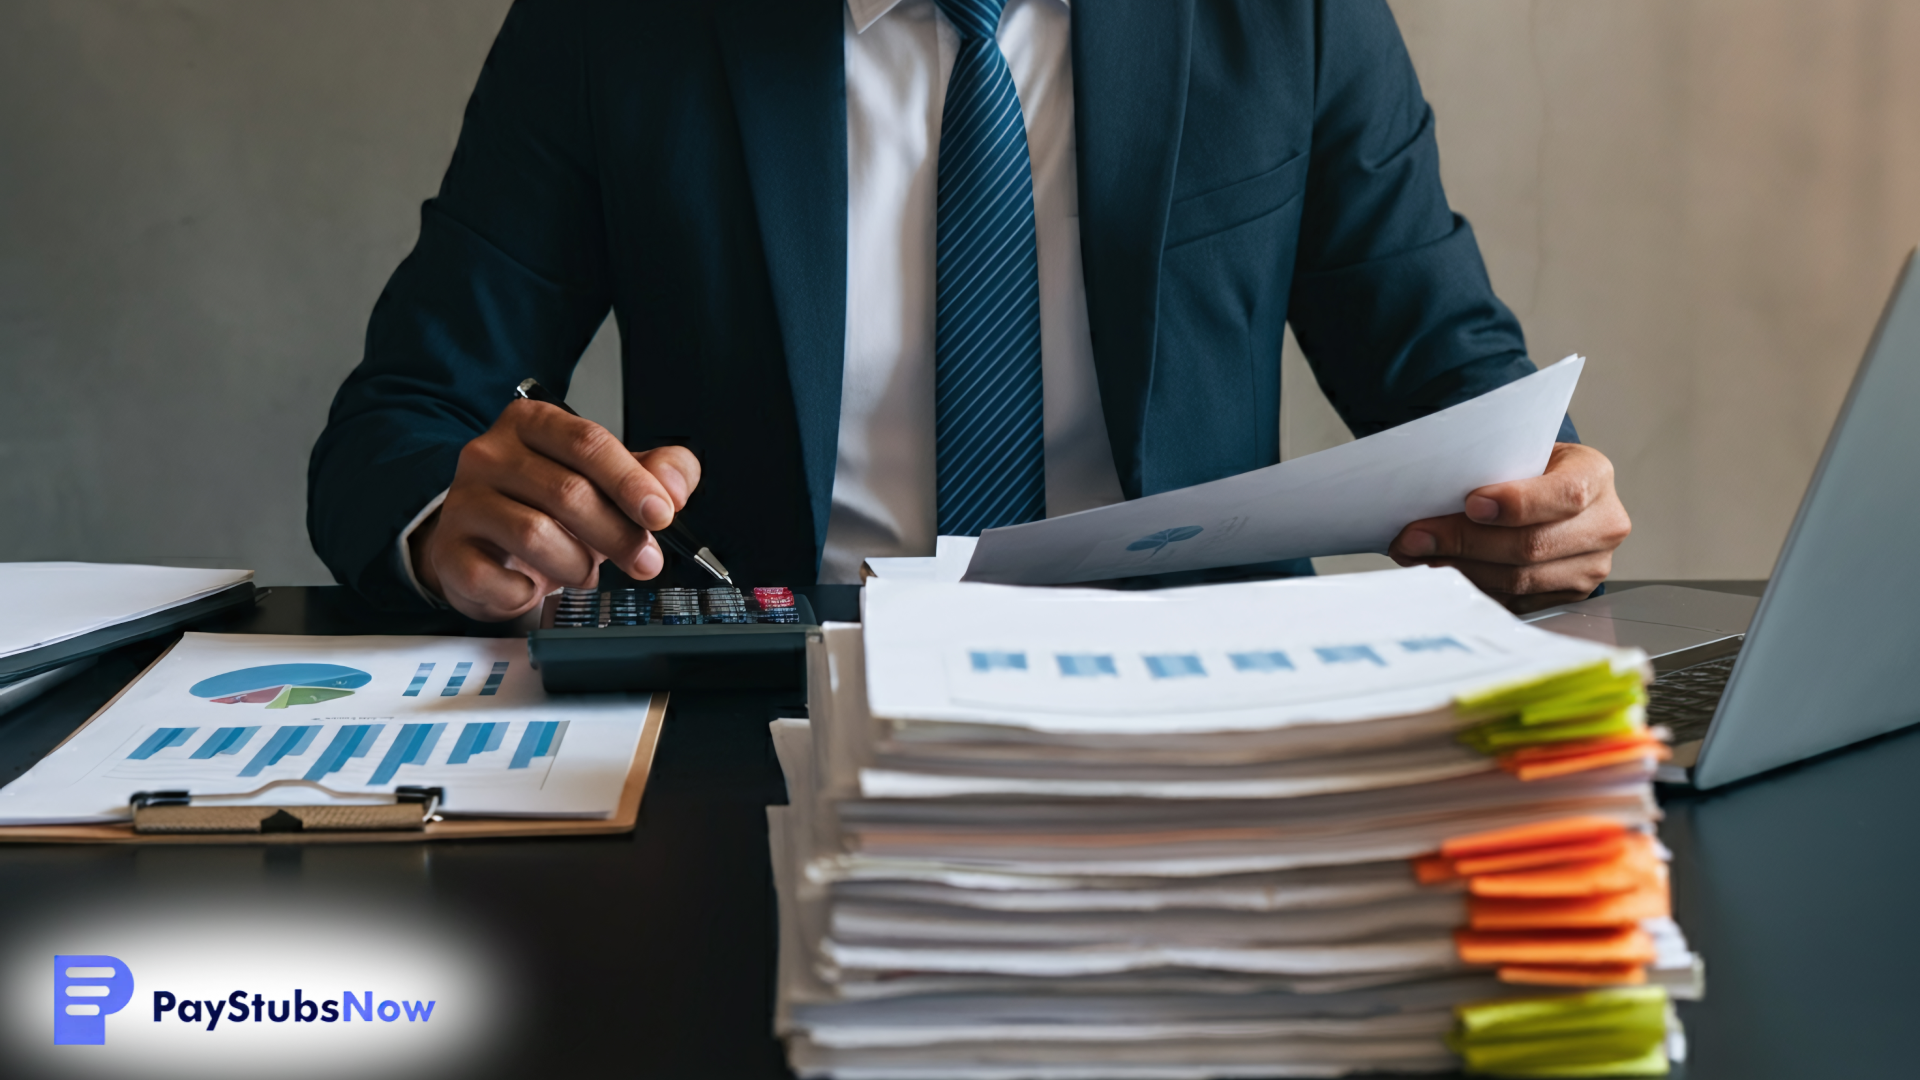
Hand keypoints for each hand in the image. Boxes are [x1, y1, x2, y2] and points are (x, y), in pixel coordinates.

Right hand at [410, 399, 700, 620]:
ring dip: (578, 564)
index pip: (587, 442)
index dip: (631, 481)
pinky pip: (494, 579)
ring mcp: (464, 501)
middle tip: (644, 561)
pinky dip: (527, 592)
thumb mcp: (607, 480)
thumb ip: (654, 472)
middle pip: (567, 491)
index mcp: (533, 424)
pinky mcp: (449, 550)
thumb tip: (676, 486)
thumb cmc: (548, 506)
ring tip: (586, 572)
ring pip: (534, 534)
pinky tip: (536, 588)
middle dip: (618, 534)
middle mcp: (490, 454)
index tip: (662, 514)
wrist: (483, 543)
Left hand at [1387, 442, 1629, 613]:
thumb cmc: (1531, 470)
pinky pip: (1516, 600)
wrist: (1554, 495)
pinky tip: (1444, 571)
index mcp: (1594, 476)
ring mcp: (1590, 567)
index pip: (1563, 495)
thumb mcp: (1521, 453)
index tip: (1471, 504)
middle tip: (1416, 538)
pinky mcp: (1569, 596)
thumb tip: (1428, 495)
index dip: (1515, 503)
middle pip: (1531, 545)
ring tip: (1420, 556)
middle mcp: (1603, 525)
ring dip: (1461, 569)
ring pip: (1520, 579)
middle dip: (1464, 542)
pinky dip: (1474, 587)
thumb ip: (1491, 469)